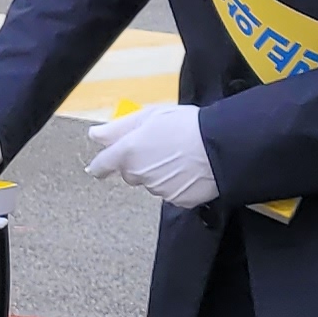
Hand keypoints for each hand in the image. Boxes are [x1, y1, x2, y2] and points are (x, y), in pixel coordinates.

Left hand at [83, 101, 218, 210]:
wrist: (221, 146)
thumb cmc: (186, 125)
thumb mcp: (150, 115)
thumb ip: (119, 128)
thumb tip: (95, 135)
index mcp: (128, 153)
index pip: (103, 165)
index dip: (100, 165)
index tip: (97, 167)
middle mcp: (140, 175)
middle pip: (130, 173)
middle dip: (138, 163)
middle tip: (158, 147)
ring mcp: (159, 190)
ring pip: (151, 183)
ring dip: (158, 172)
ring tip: (180, 155)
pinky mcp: (178, 200)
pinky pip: (171, 192)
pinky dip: (176, 183)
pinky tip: (189, 169)